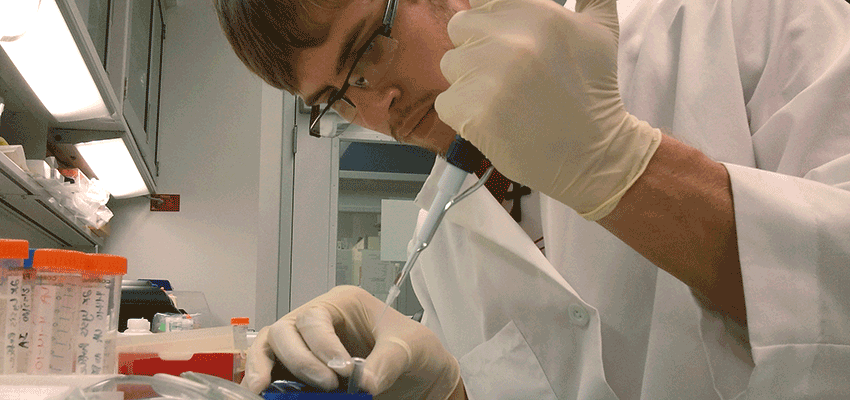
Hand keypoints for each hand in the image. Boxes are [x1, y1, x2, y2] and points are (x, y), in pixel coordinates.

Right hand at [241, 285, 463, 398]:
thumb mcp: (411, 348)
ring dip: (264, 369)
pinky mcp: (303, 372)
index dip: (322, 345)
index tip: (344, 372)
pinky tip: (266, 395)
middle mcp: (319, 322)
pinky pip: (275, 372)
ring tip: (262, 392)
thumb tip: (363, 383)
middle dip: (298, 359)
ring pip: (269, 348)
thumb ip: (387, 362)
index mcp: (343, 304)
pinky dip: (268, 383)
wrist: (423, 377)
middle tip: (325, 386)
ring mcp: (307, 345)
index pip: (316, 318)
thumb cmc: (417, 350)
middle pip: (285, 331)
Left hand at [435, 0, 660, 219]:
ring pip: (450, 65)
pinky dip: (464, 114)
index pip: (482, 1)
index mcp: (536, 13)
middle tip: (505, 74)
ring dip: (469, 81)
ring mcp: (488, 77)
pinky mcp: (472, 112)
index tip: (499, 39)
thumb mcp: (601, 28)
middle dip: (476, 48)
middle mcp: (510, 40)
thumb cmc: (593, 90)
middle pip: (459, 27)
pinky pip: (446, 102)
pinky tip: (496, 120)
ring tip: (504, 99)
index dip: (488, 22)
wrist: (593, 152)